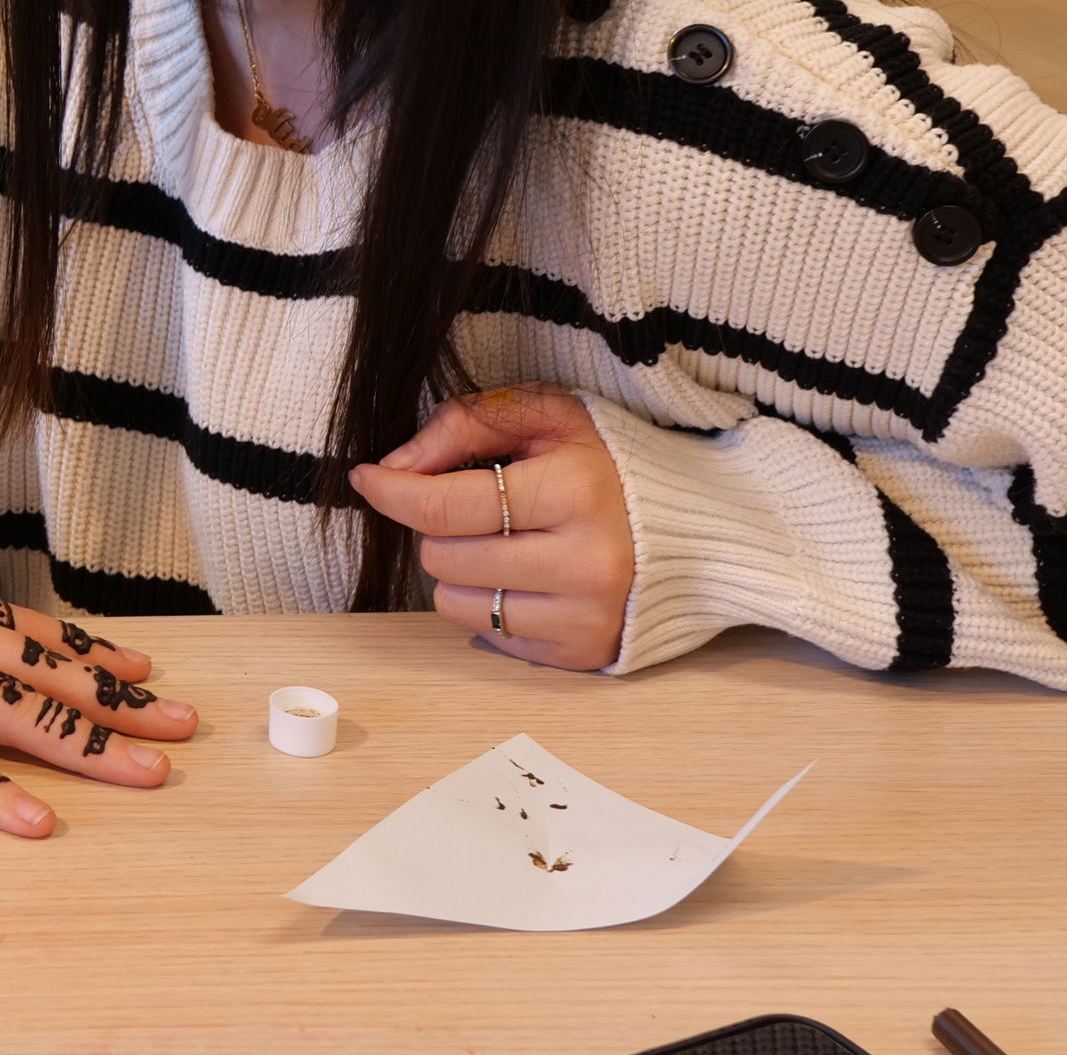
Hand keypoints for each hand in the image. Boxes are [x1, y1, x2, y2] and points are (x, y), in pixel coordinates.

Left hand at [347, 383, 633, 672]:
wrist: (698, 528)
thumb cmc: (607, 461)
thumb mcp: (545, 414)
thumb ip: (463, 425)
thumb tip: (394, 467)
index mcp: (573, 491)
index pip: (445, 506)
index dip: (392, 491)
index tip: (367, 477)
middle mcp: (584, 563)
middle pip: (443, 557)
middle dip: (442, 528)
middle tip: (484, 509)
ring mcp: (587, 615)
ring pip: (455, 604)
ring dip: (461, 570)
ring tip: (506, 542)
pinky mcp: (585, 653)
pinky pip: (489, 637)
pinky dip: (491, 606)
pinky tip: (528, 577)